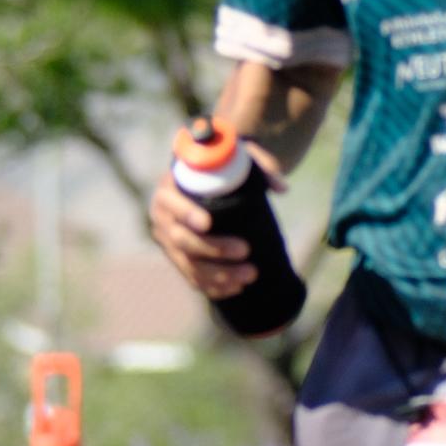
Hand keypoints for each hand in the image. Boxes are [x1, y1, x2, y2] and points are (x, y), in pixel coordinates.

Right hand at [148, 140, 283, 301]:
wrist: (209, 181)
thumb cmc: (223, 165)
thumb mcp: (238, 157)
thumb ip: (259, 165)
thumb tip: (282, 188)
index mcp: (170, 186)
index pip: (170, 201)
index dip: (186, 213)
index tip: (208, 223)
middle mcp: (163, 216)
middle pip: (181, 239)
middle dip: (213, 249)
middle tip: (245, 250)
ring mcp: (170, 241)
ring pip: (189, 264)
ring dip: (220, 274)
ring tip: (251, 275)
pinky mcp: (180, 259)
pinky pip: (193, 278)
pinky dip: (214, 286)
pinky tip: (236, 288)